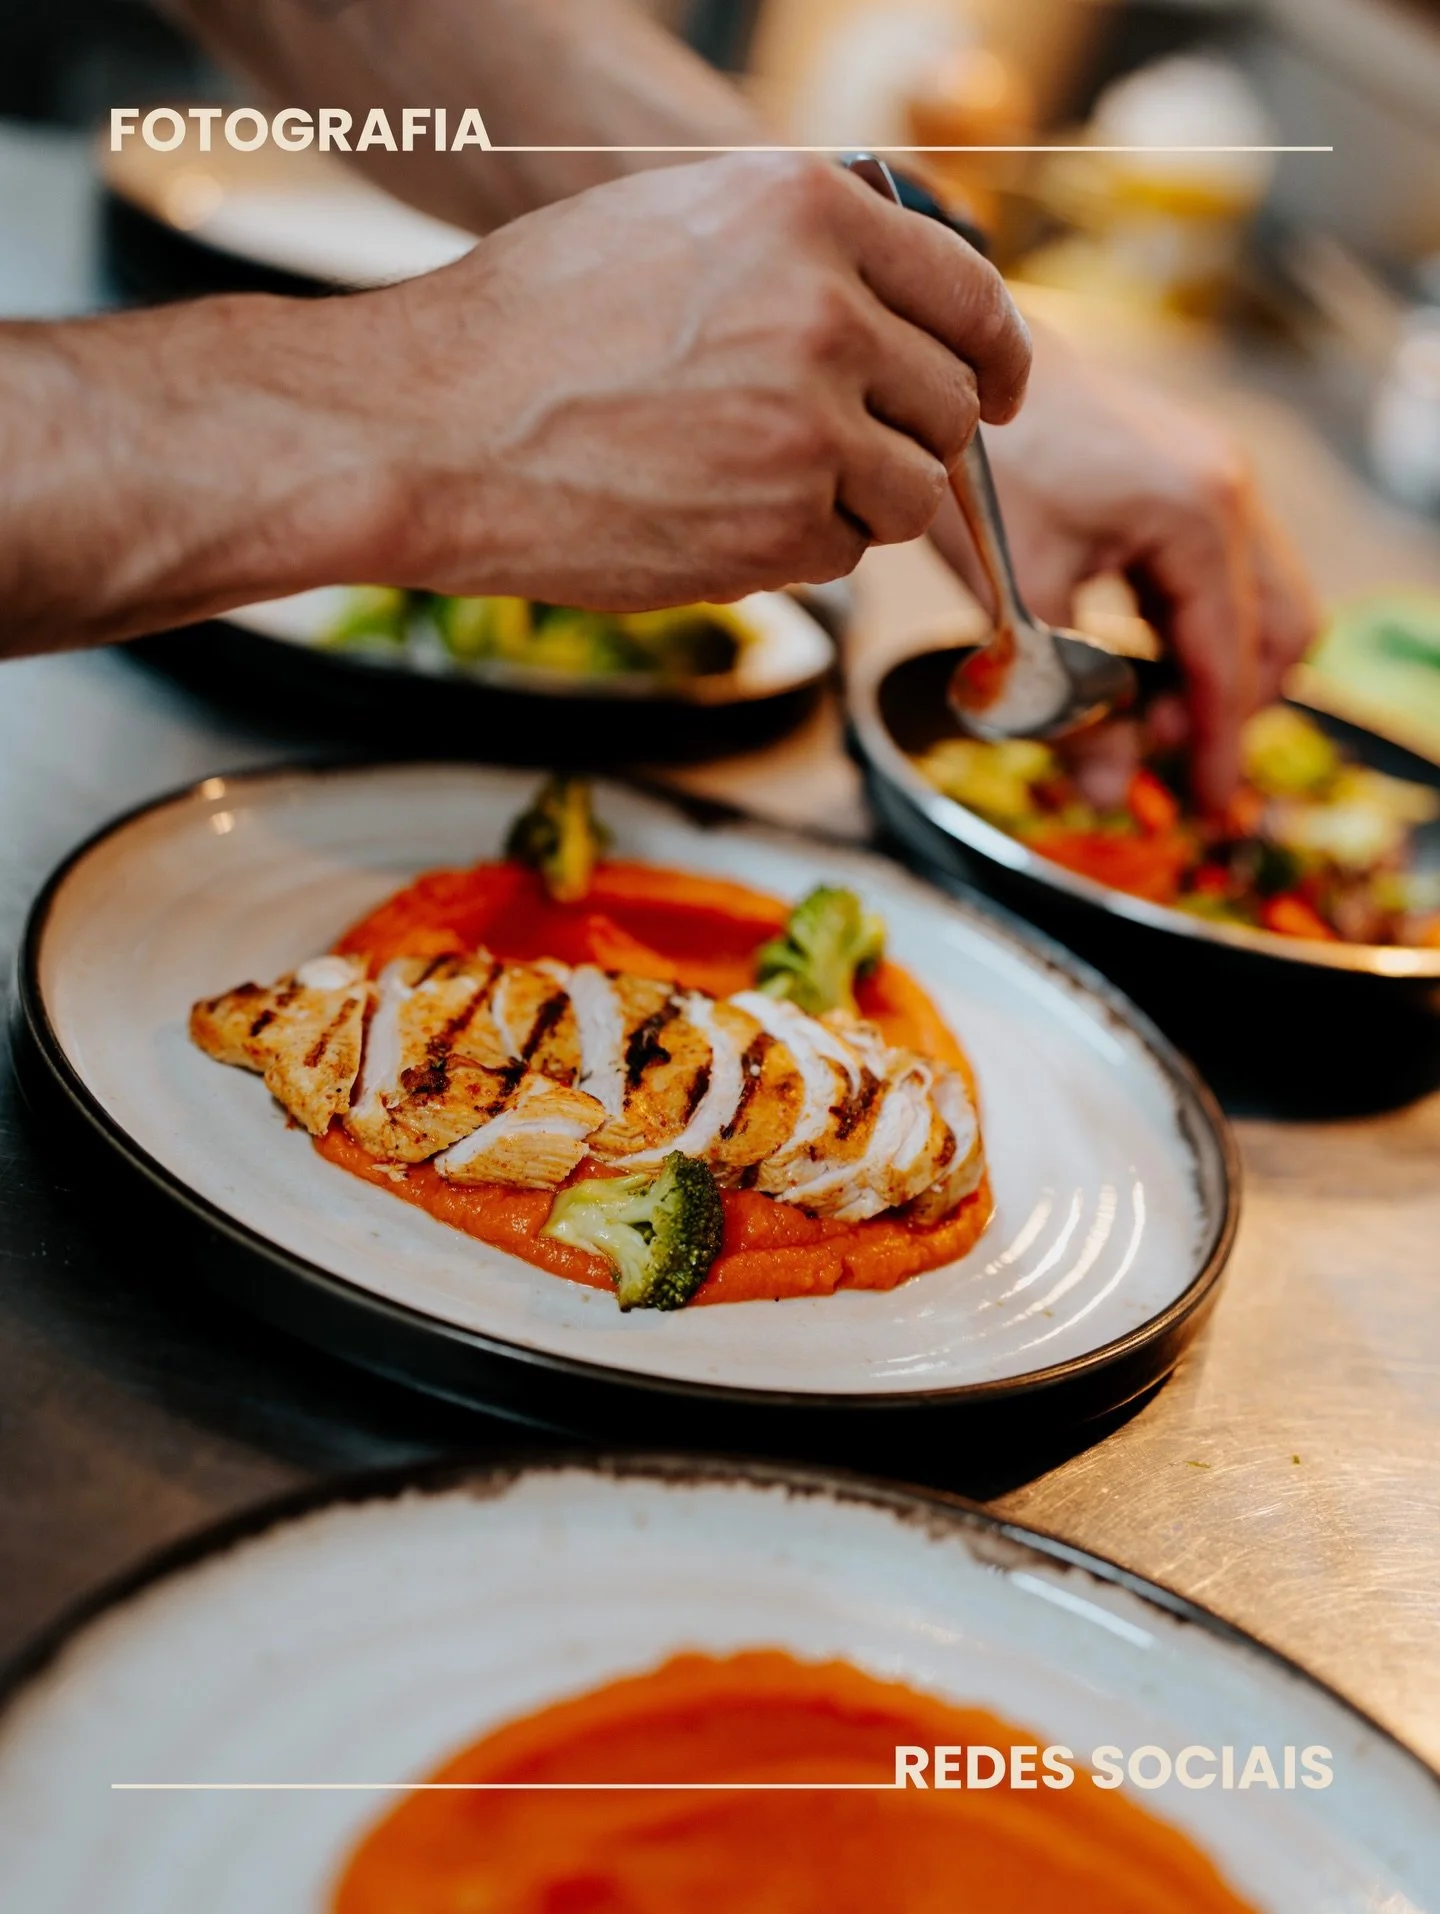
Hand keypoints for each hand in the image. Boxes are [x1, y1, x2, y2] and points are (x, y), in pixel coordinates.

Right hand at [0, 155, 1029, 657]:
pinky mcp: (782, 526)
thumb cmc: (528, 328)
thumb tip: (901, 309)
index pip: (971, 292)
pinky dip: (799, 547)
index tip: (996, 392)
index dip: (993, 355)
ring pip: (910, 488)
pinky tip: (714, 515)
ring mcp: (811, 425)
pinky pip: (845, 552)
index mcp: (809, 209)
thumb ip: (803, 253)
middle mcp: (828, 308)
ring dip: (854, 499)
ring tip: (748, 480)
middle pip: (953, 402)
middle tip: (839, 452)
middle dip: (912, 436)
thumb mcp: (676, 226)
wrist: (428, 428)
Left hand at [929, 323, 1316, 810]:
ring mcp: (1215, 478)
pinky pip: (1224, 574)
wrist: (959, 361)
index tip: (1207, 810)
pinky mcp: (1188, 476)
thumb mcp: (1020, 596)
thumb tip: (1103, 791)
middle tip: (1152, 753)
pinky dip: (1192, 628)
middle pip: (1274, 636)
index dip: (1219, 746)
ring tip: (1137, 709)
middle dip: (1226, 708)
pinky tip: (1128, 653)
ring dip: (1213, 670)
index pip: (1229, 662)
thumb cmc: (984, 463)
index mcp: (1196, 517)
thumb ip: (1068, 697)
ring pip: (1259, 604)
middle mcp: (1227, 493)